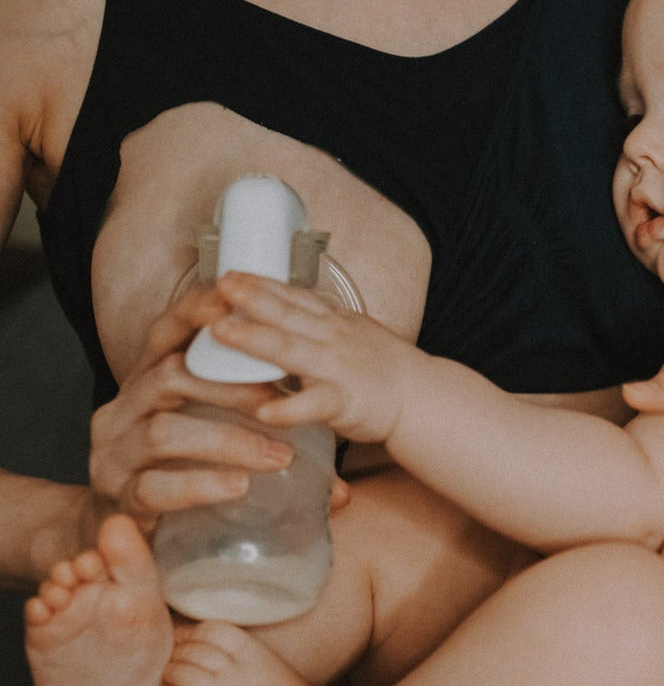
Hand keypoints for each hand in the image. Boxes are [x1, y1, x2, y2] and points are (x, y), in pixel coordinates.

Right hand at [87, 286, 294, 534]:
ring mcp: (116, 453)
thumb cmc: (186, 471)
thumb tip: (344, 472)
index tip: (230, 304)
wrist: (130, 535)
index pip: (165, 334)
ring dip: (228, 439)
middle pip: (169, 377)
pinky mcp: (121, 495)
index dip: (193, 315)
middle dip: (230, 386)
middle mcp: (123, 409)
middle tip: (279, 401)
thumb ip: (269, 433)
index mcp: (146, 381)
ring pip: (164, 431)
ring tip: (279, 456)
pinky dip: (202, 484)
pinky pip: (157, 486)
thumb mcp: (221, 435)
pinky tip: (239, 485)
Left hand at [209, 272, 417, 444]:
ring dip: (255, 339)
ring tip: (221, 332)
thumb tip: (280, 309)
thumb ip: (316, 323)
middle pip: (287, 313)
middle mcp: (332, 338)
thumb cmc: (384, 369)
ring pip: (291, 351)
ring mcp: (337, 368)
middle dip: (252, 297)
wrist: (422, 397)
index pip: (292, 296)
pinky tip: (264, 412)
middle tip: (220, 285)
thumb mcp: (351, 332)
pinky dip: (289, 409)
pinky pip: (313, 405)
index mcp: (332, 322)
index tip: (231, 273)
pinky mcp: (344, 401)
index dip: (260, 283)